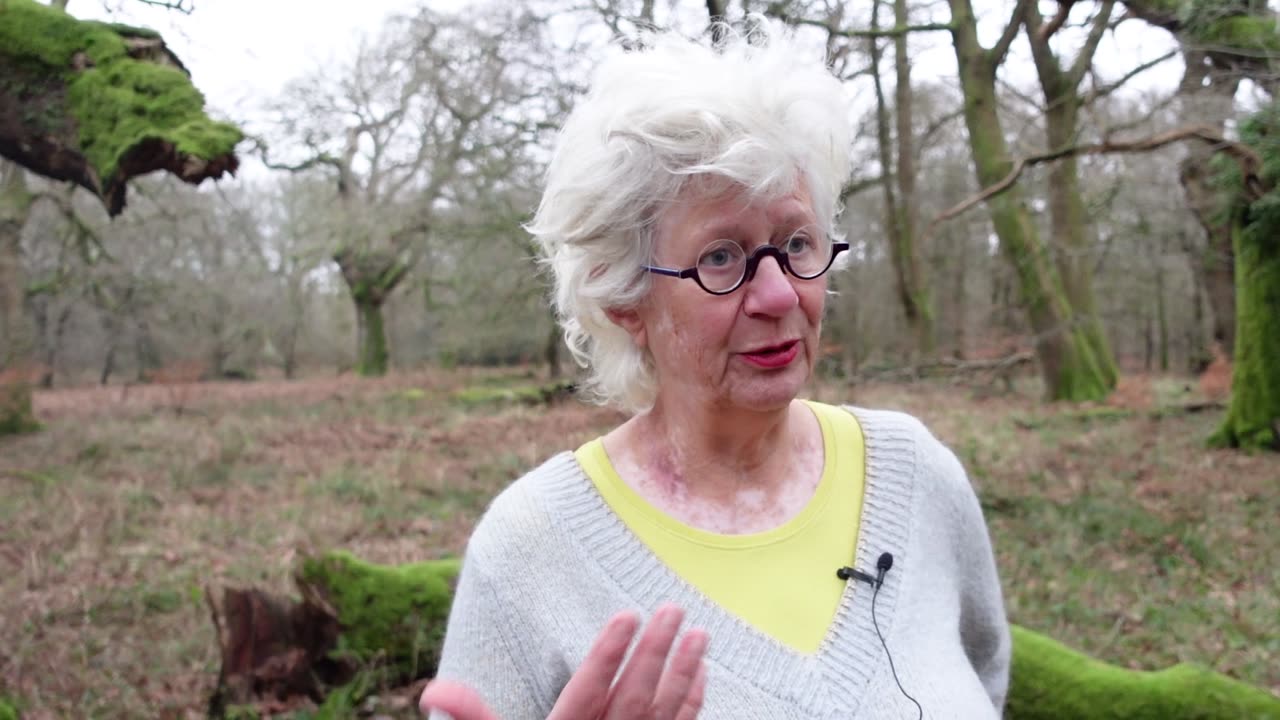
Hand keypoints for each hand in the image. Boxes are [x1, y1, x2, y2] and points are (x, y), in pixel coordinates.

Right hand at [420, 604, 708, 719]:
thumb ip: (474, 717)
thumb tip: (433, 690)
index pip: (587, 692)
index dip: (607, 654)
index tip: (627, 615)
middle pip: (634, 696)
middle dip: (654, 652)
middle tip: (673, 610)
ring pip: (664, 712)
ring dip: (683, 671)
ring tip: (700, 634)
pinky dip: (692, 701)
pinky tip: (701, 674)